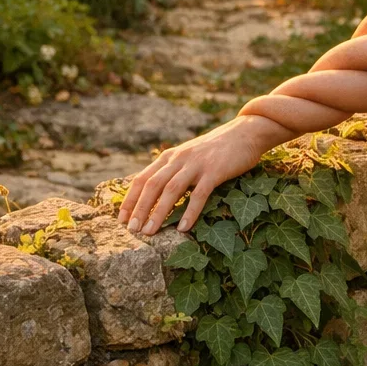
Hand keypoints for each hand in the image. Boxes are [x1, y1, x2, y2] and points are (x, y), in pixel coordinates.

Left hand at [117, 113, 286, 236]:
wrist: (245, 133)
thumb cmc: (217, 150)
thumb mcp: (189, 156)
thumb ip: (173, 170)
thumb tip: (155, 192)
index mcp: (170, 157)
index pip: (142, 178)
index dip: (130, 199)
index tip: (121, 219)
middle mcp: (179, 159)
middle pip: (153, 185)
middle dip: (139, 208)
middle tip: (131, 230)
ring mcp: (197, 164)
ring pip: (171, 190)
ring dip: (158, 212)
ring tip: (150, 232)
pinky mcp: (215, 171)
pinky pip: (199, 194)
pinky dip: (190, 212)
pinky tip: (183, 228)